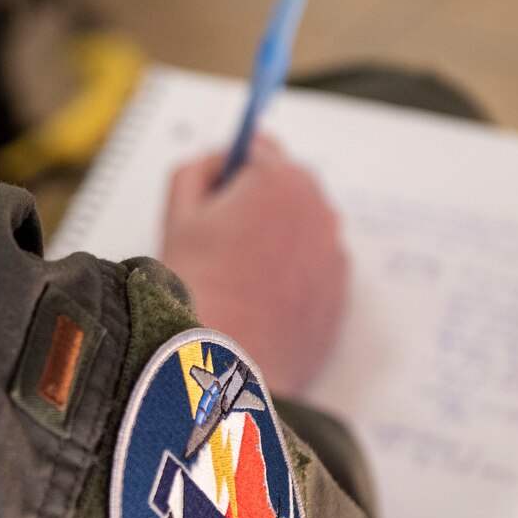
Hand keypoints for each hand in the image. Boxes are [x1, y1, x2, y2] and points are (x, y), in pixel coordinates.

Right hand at [160, 136, 348, 394]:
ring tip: (238, 282)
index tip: (217, 195)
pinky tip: (260, 304)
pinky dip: (292, 278)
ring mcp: (334, 255)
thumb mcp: (178, 218)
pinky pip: (313, 270)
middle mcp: (319, 211)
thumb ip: (197, 171)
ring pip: (300, 231)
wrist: (230, 369)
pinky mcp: (339, 294)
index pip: (257, 148)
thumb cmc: (201, 296)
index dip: (229, 171)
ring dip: (276, 242)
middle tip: (219, 245)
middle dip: (256, 205)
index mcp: (281, 181)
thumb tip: (217, 163)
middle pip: (285, 189)